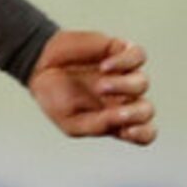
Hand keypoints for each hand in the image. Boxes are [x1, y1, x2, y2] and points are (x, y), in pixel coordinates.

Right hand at [28, 31, 154, 145]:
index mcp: (113, 120)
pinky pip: (138, 56)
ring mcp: (124, 75)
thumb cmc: (55, 97)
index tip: (127, 131)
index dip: (143, 134)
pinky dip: (124, 62)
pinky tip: (104, 66)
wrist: (40, 66)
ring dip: (123, 86)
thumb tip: (122, 118)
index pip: (144, 132)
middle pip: (146, 111)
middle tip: (118, 112)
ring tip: (101, 85)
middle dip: (136, 114)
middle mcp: (123, 98)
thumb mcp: (70, 122)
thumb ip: (97, 126)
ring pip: (142, 83)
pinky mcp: (120, 52)